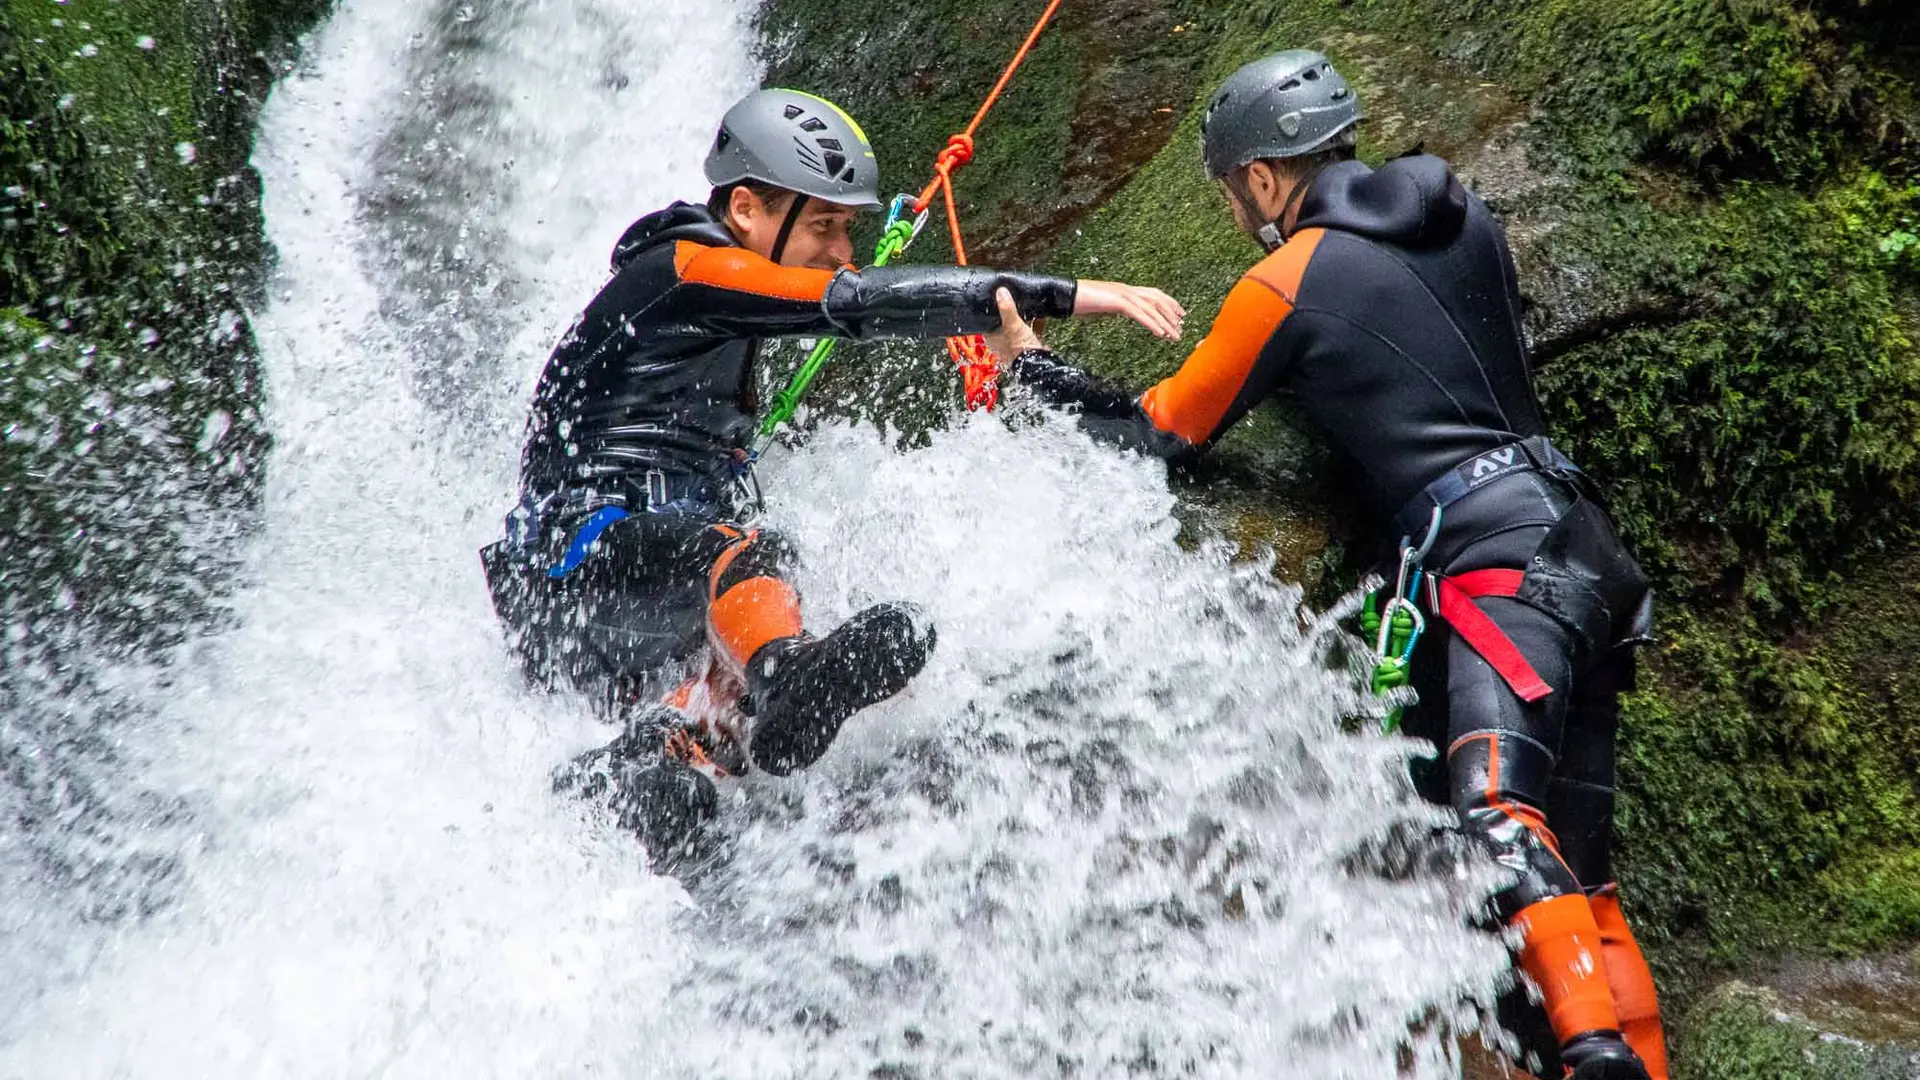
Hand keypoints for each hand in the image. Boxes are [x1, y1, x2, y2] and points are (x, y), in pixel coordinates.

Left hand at [985, 287, 1044, 359]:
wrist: (1037, 364)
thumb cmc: (1020, 348)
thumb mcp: (1012, 325)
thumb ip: (1006, 308)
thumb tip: (1001, 291)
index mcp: (991, 337)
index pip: (987, 319)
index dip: (991, 309)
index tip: (995, 297)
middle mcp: (1001, 341)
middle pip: (1002, 321)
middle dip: (1008, 311)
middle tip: (1012, 297)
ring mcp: (1014, 343)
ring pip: (1015, 325)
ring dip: (1021, 316)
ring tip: (1024, 303)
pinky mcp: (1027, 344)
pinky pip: (1028, 329)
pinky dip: (1032, 322)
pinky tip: (1037, 314)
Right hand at [1071, 279, 1185, 340]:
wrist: (1065, 295)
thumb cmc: (1079, 303)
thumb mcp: (1101, 308)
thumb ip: (1112, 309)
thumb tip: (1116, 315)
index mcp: (1124, 290)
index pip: (1153, 294)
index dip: (1169, 303)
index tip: (1180, 315)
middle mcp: (1127, 289)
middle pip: (1157, 299)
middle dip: (1172, 314)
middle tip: (1182, 328)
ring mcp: (1122, 294)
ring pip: (1151, 307)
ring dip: (1166, 323)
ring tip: (1175, 336)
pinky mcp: (1117, 301)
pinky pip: (1140, 313)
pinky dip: (1152, 323)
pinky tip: (1161, 334)